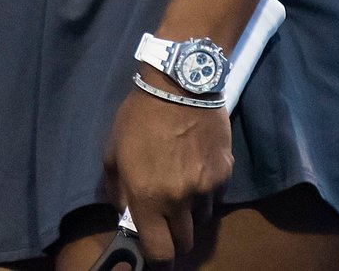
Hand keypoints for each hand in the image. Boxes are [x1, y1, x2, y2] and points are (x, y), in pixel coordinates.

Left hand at [102, 82, 233, 262]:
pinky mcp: (225, 174)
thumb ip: (117, 188)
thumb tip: (123, 213)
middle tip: (167, 223)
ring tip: (181, 187)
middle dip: (175, 238)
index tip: (156, 255)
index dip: (158, 259)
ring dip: (191, 213)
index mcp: (148, 196)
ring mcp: (206, 188)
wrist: (180, 84)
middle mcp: (179, 199)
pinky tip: (196, 169)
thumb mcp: (113, 150)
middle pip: (184, 242)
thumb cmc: (139, 116)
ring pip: (202, 220)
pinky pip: (216, 197)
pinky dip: (206, 191)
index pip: (159, 251)